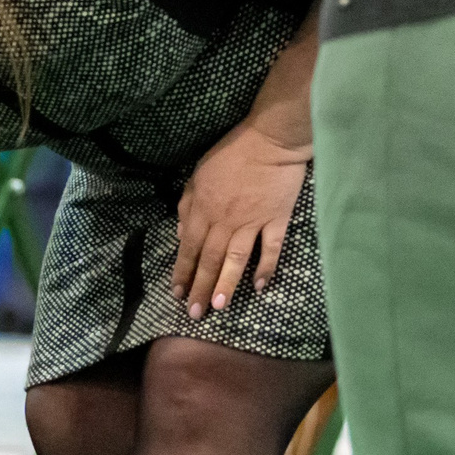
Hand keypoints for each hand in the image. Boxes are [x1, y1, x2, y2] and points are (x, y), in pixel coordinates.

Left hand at [172, 124, 309, 319]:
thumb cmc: (232, 153)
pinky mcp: (277, 220)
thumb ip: (187, 205)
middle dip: (199, 288)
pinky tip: (258, 287)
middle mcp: (225, 220)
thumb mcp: (198, 175)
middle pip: (209, 259)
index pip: (189, 248)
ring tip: (218, 306)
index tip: (177, 294)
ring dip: (226, 284)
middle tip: (194, 314)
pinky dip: (265, 268)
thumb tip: (181, 234)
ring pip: (236, 259)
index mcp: (203, 209)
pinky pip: (271, 249)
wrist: (271, 140)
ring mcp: (252, 221)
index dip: (182, 272)